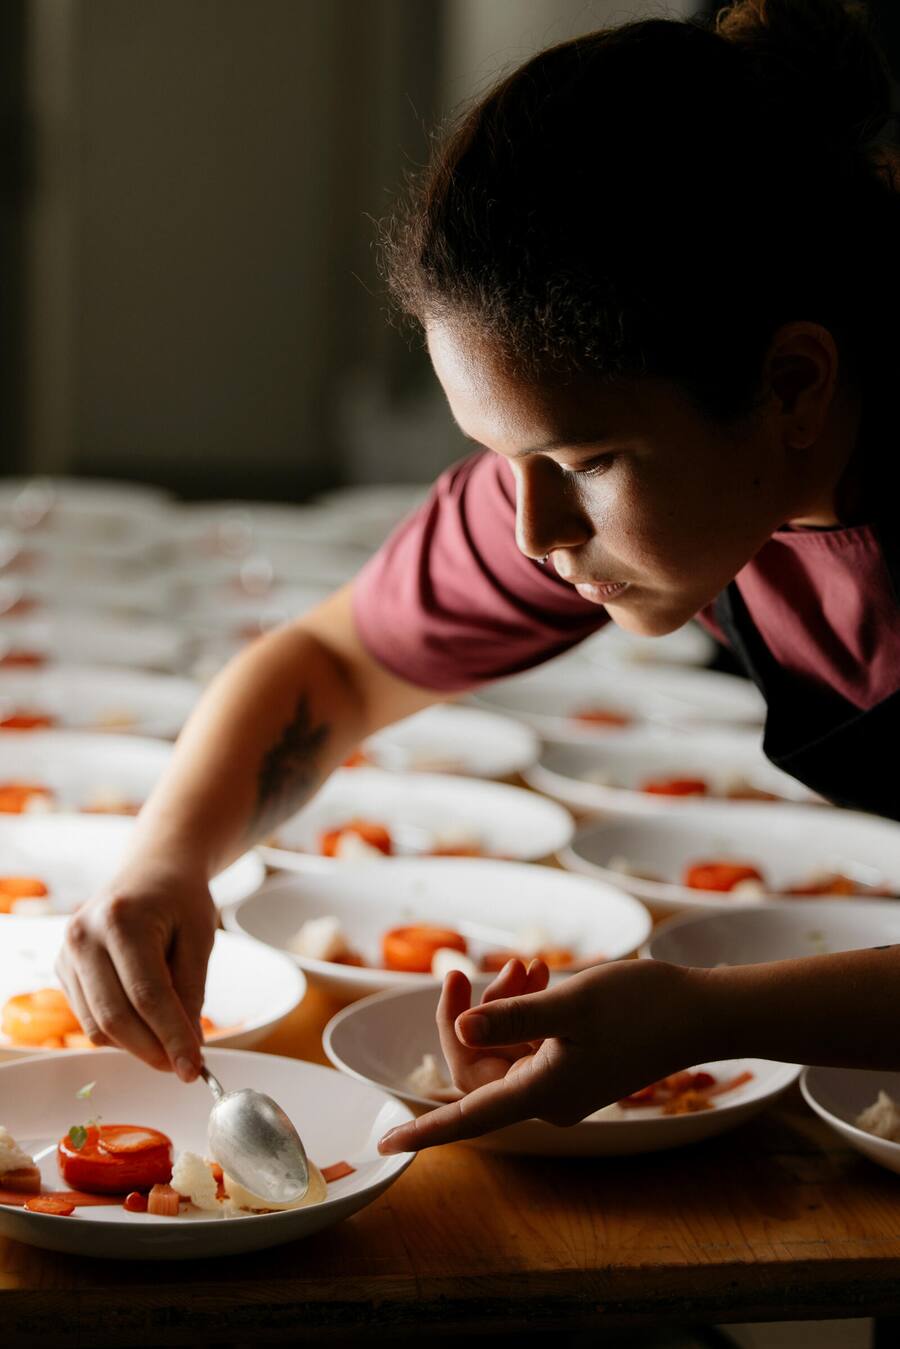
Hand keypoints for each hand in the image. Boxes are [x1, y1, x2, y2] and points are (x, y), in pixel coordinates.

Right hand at [56, 859, 216, 1081]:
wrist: (151, 871)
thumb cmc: (180, 898)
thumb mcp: (200, 937)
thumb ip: (192, 991)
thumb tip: (188, 1048)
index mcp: (122, 920)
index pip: (147, 995)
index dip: (171, 1037)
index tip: (193, 1068)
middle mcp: (84, 937)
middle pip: (116, 1016)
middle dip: (153, 1050)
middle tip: (184, 1067)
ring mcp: (66, 953)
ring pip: (97, 1025)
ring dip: (136, 1045)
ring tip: (170, 1043)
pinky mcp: (62, 969)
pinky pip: (89, 1017)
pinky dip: (119, 1031)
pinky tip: (146, 1023)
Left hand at [379, 958, 704, 1152]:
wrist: (700, 1011)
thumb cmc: (642, 1006)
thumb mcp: (571, 1003)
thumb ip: (512, 1019)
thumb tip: (463, 1030)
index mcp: (541, 1092)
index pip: (467, 1117)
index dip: (424, 1130)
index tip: (385, 1143)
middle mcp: (546, 1096)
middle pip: (479, 1066)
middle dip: (473, 1015)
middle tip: (481, 967)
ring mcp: (561, 1081)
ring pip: (503, 1046)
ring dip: (503, 1004)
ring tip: (527, 965)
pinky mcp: (575, 1063)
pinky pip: (529, 1040)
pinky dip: (525, 1009)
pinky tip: (537, 975)